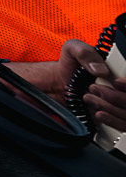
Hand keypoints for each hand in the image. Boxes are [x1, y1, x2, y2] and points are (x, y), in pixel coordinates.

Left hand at [7, 40, 125, 129]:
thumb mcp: (72, 50)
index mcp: (118, 72)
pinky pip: (122, 125)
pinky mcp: (112, 118)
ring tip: (88, 98)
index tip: (115, 82)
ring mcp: (118, 105)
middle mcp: (121, 90)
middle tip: (92, 88)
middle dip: (115, 96)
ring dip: (110, 108)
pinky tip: (98, 114)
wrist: (57, 86)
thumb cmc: (67, 67)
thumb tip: (100, 69)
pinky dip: (112, 121)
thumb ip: (84, 52)